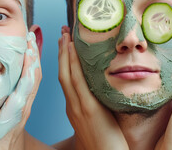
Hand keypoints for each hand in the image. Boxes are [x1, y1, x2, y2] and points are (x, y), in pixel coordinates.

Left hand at [0, 32, 41, 149]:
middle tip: (31, 33)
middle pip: (34, 73)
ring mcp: (22, 108)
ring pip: (33, 78)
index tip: (25, 39)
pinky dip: (30, 72)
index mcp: (16, 102)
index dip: (28, 56)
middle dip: (34, 52)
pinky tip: (29, 58)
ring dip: (34, 58)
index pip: (26, 75)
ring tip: (31, 40)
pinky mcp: (16, 113)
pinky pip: (26, 88)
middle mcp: (23, 103)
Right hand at [58, 26, 128, 149]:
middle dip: (62, 51)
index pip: (67, 80)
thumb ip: (101, 105)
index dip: (64, 61)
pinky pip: (77, 82)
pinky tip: (71, 50)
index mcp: (75, 109)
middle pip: (62, 73)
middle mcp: (72, 106)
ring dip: (64, 52)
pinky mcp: (88, 109)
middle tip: (63, 31)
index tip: (66, 44)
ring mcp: (78, 107)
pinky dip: (72, 64)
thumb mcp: (101, 122)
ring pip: (67, 74)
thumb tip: (109, 90)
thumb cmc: (108, 145)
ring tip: (65, 34)